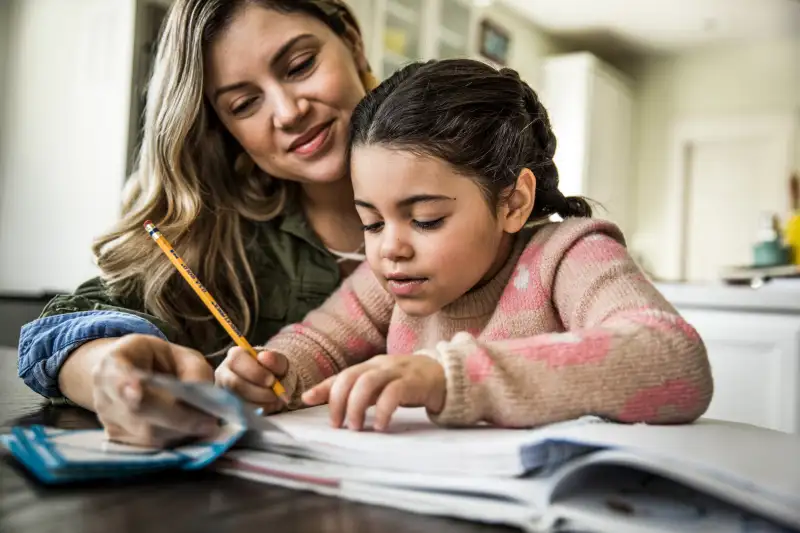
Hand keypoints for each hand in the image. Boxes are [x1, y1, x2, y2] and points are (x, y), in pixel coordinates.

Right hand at [86, 334, 217, 446]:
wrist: (132, 373)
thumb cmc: (159, 361)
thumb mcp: (180, 354)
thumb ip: (194, 372)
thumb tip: (205, 400)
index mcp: (112, 364)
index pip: (117, 379)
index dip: (127, 387)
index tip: (137, 393)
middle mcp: (103, 395)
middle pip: (138, 413)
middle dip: (177, 419)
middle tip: (210, 422)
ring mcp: (107, 421)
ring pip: (146, 435)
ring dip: (180, 433)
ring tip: (205, 425)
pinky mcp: (118, 441)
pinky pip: (150, 447)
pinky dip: (174, 441)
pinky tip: (189, 432)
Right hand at [214, 347, 288, 413]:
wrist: (273, 384)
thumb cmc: (274, 371)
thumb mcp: (280, 362)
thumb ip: (276, 359)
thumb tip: (264, 357)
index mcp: (235, 355)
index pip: (237, 361)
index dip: (255, 373)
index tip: (272, 380)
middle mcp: (224, 372)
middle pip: (234, 384)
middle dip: (258, 392)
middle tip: (275, 395)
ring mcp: (222, 391)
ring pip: (236, 401)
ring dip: (259, 404)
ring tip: (275, 401)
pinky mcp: (226, 407)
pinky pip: (238, 413)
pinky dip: (257, 412)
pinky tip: (268, 407)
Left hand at [301, 355, 445, 431]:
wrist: (444, 374)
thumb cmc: (407, 383)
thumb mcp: (380, 386)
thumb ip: (357, 393)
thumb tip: (323, 405)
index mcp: (370, 366)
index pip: (342, 374)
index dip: (323, 387)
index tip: (306, 399)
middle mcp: (380, 365)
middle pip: (351, 376)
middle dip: (339, 400)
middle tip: (337, 424)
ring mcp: (397, 371)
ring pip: (368, 382)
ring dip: (357, 406)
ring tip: (356, 427)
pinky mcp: (413, 382)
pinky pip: (394, 393)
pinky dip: (383, 410)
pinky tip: (381, 426)